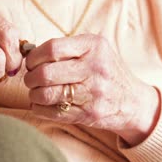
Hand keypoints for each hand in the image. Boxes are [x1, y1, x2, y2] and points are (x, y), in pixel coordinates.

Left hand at [24, 34, 160, 145]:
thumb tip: (28, 53)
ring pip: (46, 95)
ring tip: (35, 93)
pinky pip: (53, 113)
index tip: (30, 62)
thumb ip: (67, 49)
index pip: (52, 49)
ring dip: (34, 95)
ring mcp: (93, 93)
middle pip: (46, 73)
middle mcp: (94, 69)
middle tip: (30, 80)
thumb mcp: (95, 50)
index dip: (34, 57)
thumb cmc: (105, 72)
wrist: (133, 101)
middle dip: (30, 78)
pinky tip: (41, 105)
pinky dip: (39, 109)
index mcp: (94, 46)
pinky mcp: (89, 114)